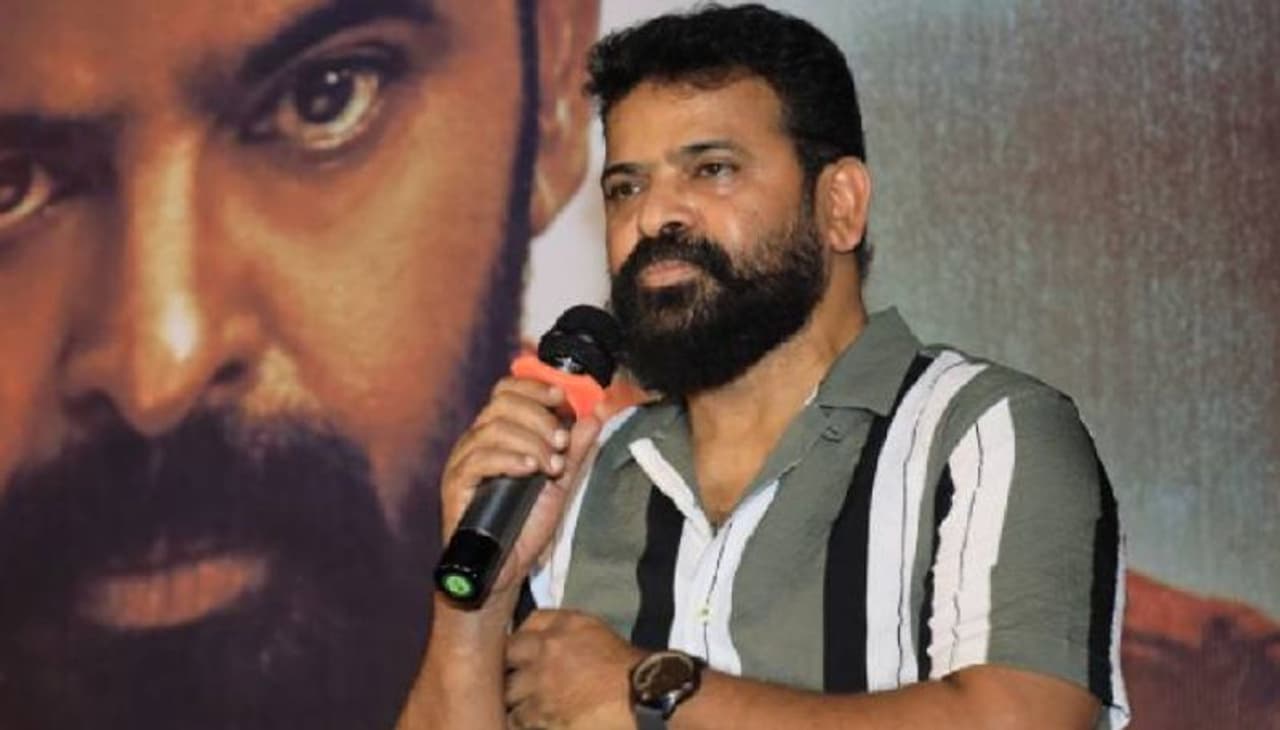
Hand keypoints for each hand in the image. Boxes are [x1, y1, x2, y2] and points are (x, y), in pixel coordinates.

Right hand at [440, 377, 602, 600]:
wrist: (504, 571)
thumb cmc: (525, 525)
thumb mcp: (560, 483)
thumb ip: (575, 449)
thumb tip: (595, 415)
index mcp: (499, 434)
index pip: (507, 391)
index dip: (533, 387)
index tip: (560, 398)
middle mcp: (477, 441)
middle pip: (502, 403)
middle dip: (539, 417)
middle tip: (562, 443)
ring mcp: (463, 461)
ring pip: (493, 428)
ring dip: (530, 441)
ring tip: (551, 466)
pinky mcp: (455, 485)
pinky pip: (479, 459)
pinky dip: (509, 458)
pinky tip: (530, 470)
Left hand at [505, 610, 645, 729]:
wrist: (641, 696)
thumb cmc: (627, 667)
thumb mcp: (598, 633)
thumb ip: (568, 631)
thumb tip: (546, 641)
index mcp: (565, 624)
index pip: (530, 621)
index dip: (525, 637)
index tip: (524, 649)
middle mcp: (547, 647)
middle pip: (508, 653)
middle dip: (510, 665)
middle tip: (518, 676)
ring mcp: (540, 680)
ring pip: (508, 689)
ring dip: (515, 696)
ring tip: (523, 702)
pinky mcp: (541, 710)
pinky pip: (518, 717)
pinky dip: (523, 719)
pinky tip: (532, 718)